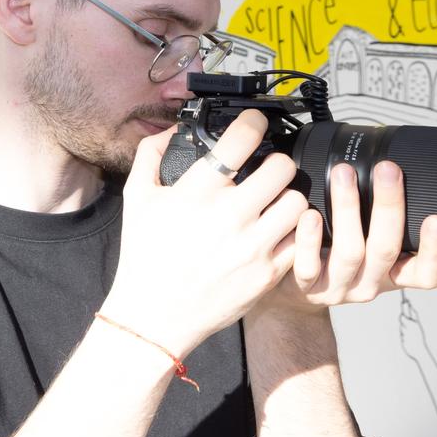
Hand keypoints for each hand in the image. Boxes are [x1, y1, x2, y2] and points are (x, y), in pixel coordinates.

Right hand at [100, 111, 308, 360]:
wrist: (155, 314)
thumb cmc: (145, 256)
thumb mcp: (136, 198)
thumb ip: (150, 155)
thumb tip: (172, 131)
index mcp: (197, 192)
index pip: (241, 140)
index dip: (252, 122)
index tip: (254, 123)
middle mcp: (229, 215)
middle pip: (281, 167)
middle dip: (276, 162)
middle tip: (267, 168)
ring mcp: (253, 246)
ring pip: (298, 202)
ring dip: (288, 197)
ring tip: (274, 202)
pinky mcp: (268, 273)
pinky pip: (300, 239)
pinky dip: (292, 231)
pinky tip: (275, 230)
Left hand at [248, 161, 436, 322]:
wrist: (294, 291)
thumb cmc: (335, 256)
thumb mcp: (368, 242)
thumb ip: (380, 217)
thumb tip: (389, 164)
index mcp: (394, 273)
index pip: (427, 273)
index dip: (436, 251)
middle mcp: (371, 283)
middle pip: (387, 250)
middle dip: (389, 207)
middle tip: (388, 169)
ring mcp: (340, 289)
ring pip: (350, 252)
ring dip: (348, 209)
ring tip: (343, 174)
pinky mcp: (308, 288)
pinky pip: (309, 267)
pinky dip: (309, 238)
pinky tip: (309, 214)